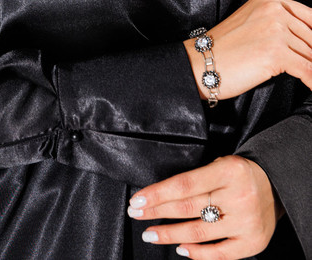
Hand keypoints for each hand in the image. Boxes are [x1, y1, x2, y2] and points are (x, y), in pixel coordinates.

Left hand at [128, 155, 283, 259]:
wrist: (277, 185)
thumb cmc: (240, 173)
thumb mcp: (221, 163)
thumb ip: (197, 179)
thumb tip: (160, 196)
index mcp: (229, 170)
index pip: (184, 184)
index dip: (158, 193)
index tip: (137, 199)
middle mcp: (238, 196)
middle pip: (188, 208)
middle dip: (157, 212)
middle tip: (136, 214)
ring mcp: (246, 222)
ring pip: (199, 232)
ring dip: (170, 235)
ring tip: (150, 234)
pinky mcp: (252, 243)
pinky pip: (219, 254)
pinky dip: (197, 253)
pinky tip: (180, 249)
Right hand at [184, 0, 311, 100]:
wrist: (200, 63)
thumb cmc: (224, 48)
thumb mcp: (253, 22)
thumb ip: (279, 23)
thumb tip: (308, 42)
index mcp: (269, 0)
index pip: (310, 16)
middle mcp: (274, 10)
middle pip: (311, 37)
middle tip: (311, 66)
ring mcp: (275, 31)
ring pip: (310, 55)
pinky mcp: (275, 54)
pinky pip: (308, 71)